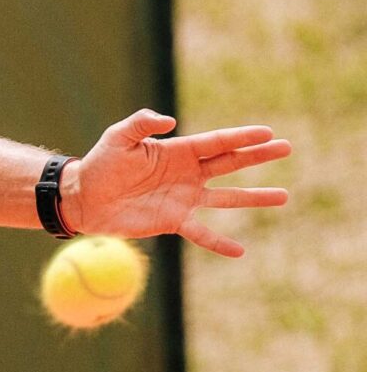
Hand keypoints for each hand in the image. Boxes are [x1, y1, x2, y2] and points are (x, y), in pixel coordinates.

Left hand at [62, 109, 290, 256]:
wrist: (83, 197)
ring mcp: (183, 198)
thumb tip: (169, 120)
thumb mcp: (119, 137)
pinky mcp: (173, 221)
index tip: (268, 133)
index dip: (241, 137)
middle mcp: (186, 174)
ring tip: (284, 196)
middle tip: (288, 147)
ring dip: (254, 198)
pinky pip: (201, 233)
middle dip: (258, 156)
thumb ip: (141, 124)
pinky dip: (219, 243)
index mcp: (177, 151)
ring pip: (226, 198)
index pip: (216, 142)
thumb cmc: (100, 163)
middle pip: (229, 163)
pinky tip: (240, 251)